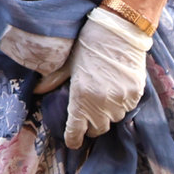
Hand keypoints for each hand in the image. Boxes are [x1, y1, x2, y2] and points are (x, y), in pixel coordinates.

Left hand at [61, 5, 153, 147]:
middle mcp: (102, 104)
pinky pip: (127, 109)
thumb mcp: (67, 64)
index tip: (72, 141)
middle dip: (91, 125)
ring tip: (101, 98)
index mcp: (81, 97)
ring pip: (113, 120)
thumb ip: (53, 81)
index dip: (73, 138)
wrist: (118, 32)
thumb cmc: (88, 46)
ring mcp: (121, 100)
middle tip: (86, 114)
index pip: (76, 130)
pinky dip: (120, 105)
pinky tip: (115, 90)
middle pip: (97, 129)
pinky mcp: (136, 94)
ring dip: (106, 115)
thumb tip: (37, 91)